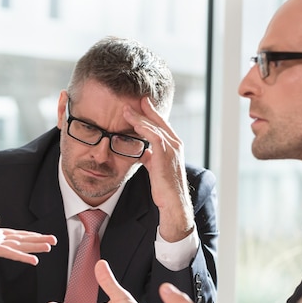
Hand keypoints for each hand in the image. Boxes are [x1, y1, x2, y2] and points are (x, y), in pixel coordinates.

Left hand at [0, 213, 56, 264]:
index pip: (13, 235)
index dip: (28, 235)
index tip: (41, 236)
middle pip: (19, 240)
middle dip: (37, 241)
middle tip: (54, 241)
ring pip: (18, 245)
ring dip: (34, 246)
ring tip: (50, 247)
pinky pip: (8, 252)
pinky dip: (22, 256)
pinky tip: (34, 260)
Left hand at [123, 98, 193, 241]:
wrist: (173, 203)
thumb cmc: (165, 188)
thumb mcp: (155, 168)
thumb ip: (150, 158)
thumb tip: (142, 153)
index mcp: (174, 147)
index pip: (162, 125)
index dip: (152, 113)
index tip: (141, 103)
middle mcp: (175, 145)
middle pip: (159, 122)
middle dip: (146, 109)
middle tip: (135, 99)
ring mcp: (172, 150)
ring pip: (154, 127)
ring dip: (139, 117)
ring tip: (126, 110)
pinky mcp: (165, 156)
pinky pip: (154, 137)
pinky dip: (143, 128)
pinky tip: (133, 123)